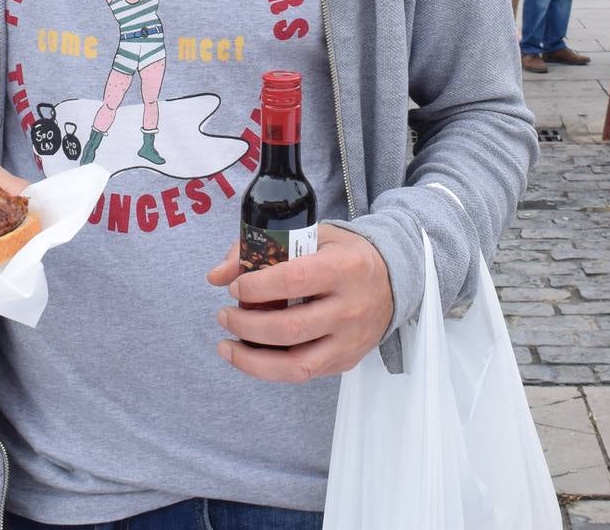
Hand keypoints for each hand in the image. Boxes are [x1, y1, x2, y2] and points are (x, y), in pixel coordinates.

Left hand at [207, 224, 392, 382]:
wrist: (393, 279)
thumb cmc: (344, 254)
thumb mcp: (311, 236)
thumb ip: (263, 248)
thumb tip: (216, 275)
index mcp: (344, 268)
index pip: (294, 281)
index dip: (257, 287)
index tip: (235, 287)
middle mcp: (350, 308)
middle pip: (290, 328)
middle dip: (246, 325)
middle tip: (224, 316)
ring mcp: (350, 340)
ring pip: (296, 365)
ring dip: (251, 360)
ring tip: (226, 345)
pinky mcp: (346, 361)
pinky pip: (303, 374)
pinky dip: (269, 369)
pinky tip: (250, 355)